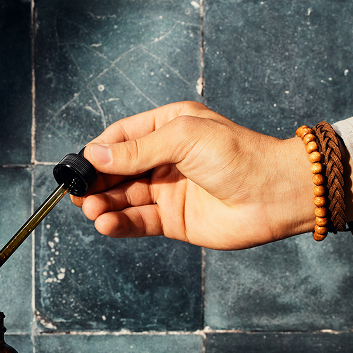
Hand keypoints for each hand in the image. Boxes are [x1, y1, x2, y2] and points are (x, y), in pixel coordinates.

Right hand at [72, 101, 329, 249]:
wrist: (275, 195)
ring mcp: (168, 191)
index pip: (121, 138)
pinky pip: (138, 221)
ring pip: (123, 198)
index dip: (98, 152)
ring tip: (91, 211)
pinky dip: (120, 224)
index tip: (79, 166)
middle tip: (77, 194)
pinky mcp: (174, 221)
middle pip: (117, 170)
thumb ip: (138, 150)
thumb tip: (96, 155)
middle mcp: (165, 159)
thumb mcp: (183, 139)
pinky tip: (106, 224)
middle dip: (96, 182)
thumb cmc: (237, 156)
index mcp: (168, 128)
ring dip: (104, 204)